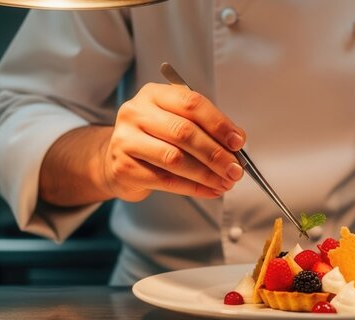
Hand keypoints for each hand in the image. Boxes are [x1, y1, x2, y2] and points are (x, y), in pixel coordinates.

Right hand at [101, 83, 245, 201]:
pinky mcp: (123, 168)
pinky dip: (194, 188)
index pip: (191, 103)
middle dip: (216, 153)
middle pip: (184, 132)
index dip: (218, 123)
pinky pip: (165, 181)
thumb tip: (238, 142)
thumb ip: (207, 128)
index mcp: (154, 95)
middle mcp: (136, 113)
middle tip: (236, 169)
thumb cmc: (156, 139)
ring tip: (226, 182)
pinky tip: (211, 191)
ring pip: (174, 158)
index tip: (238, 142)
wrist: (116, 159)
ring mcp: (126, 140)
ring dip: (206, 174)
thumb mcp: (179, 123)